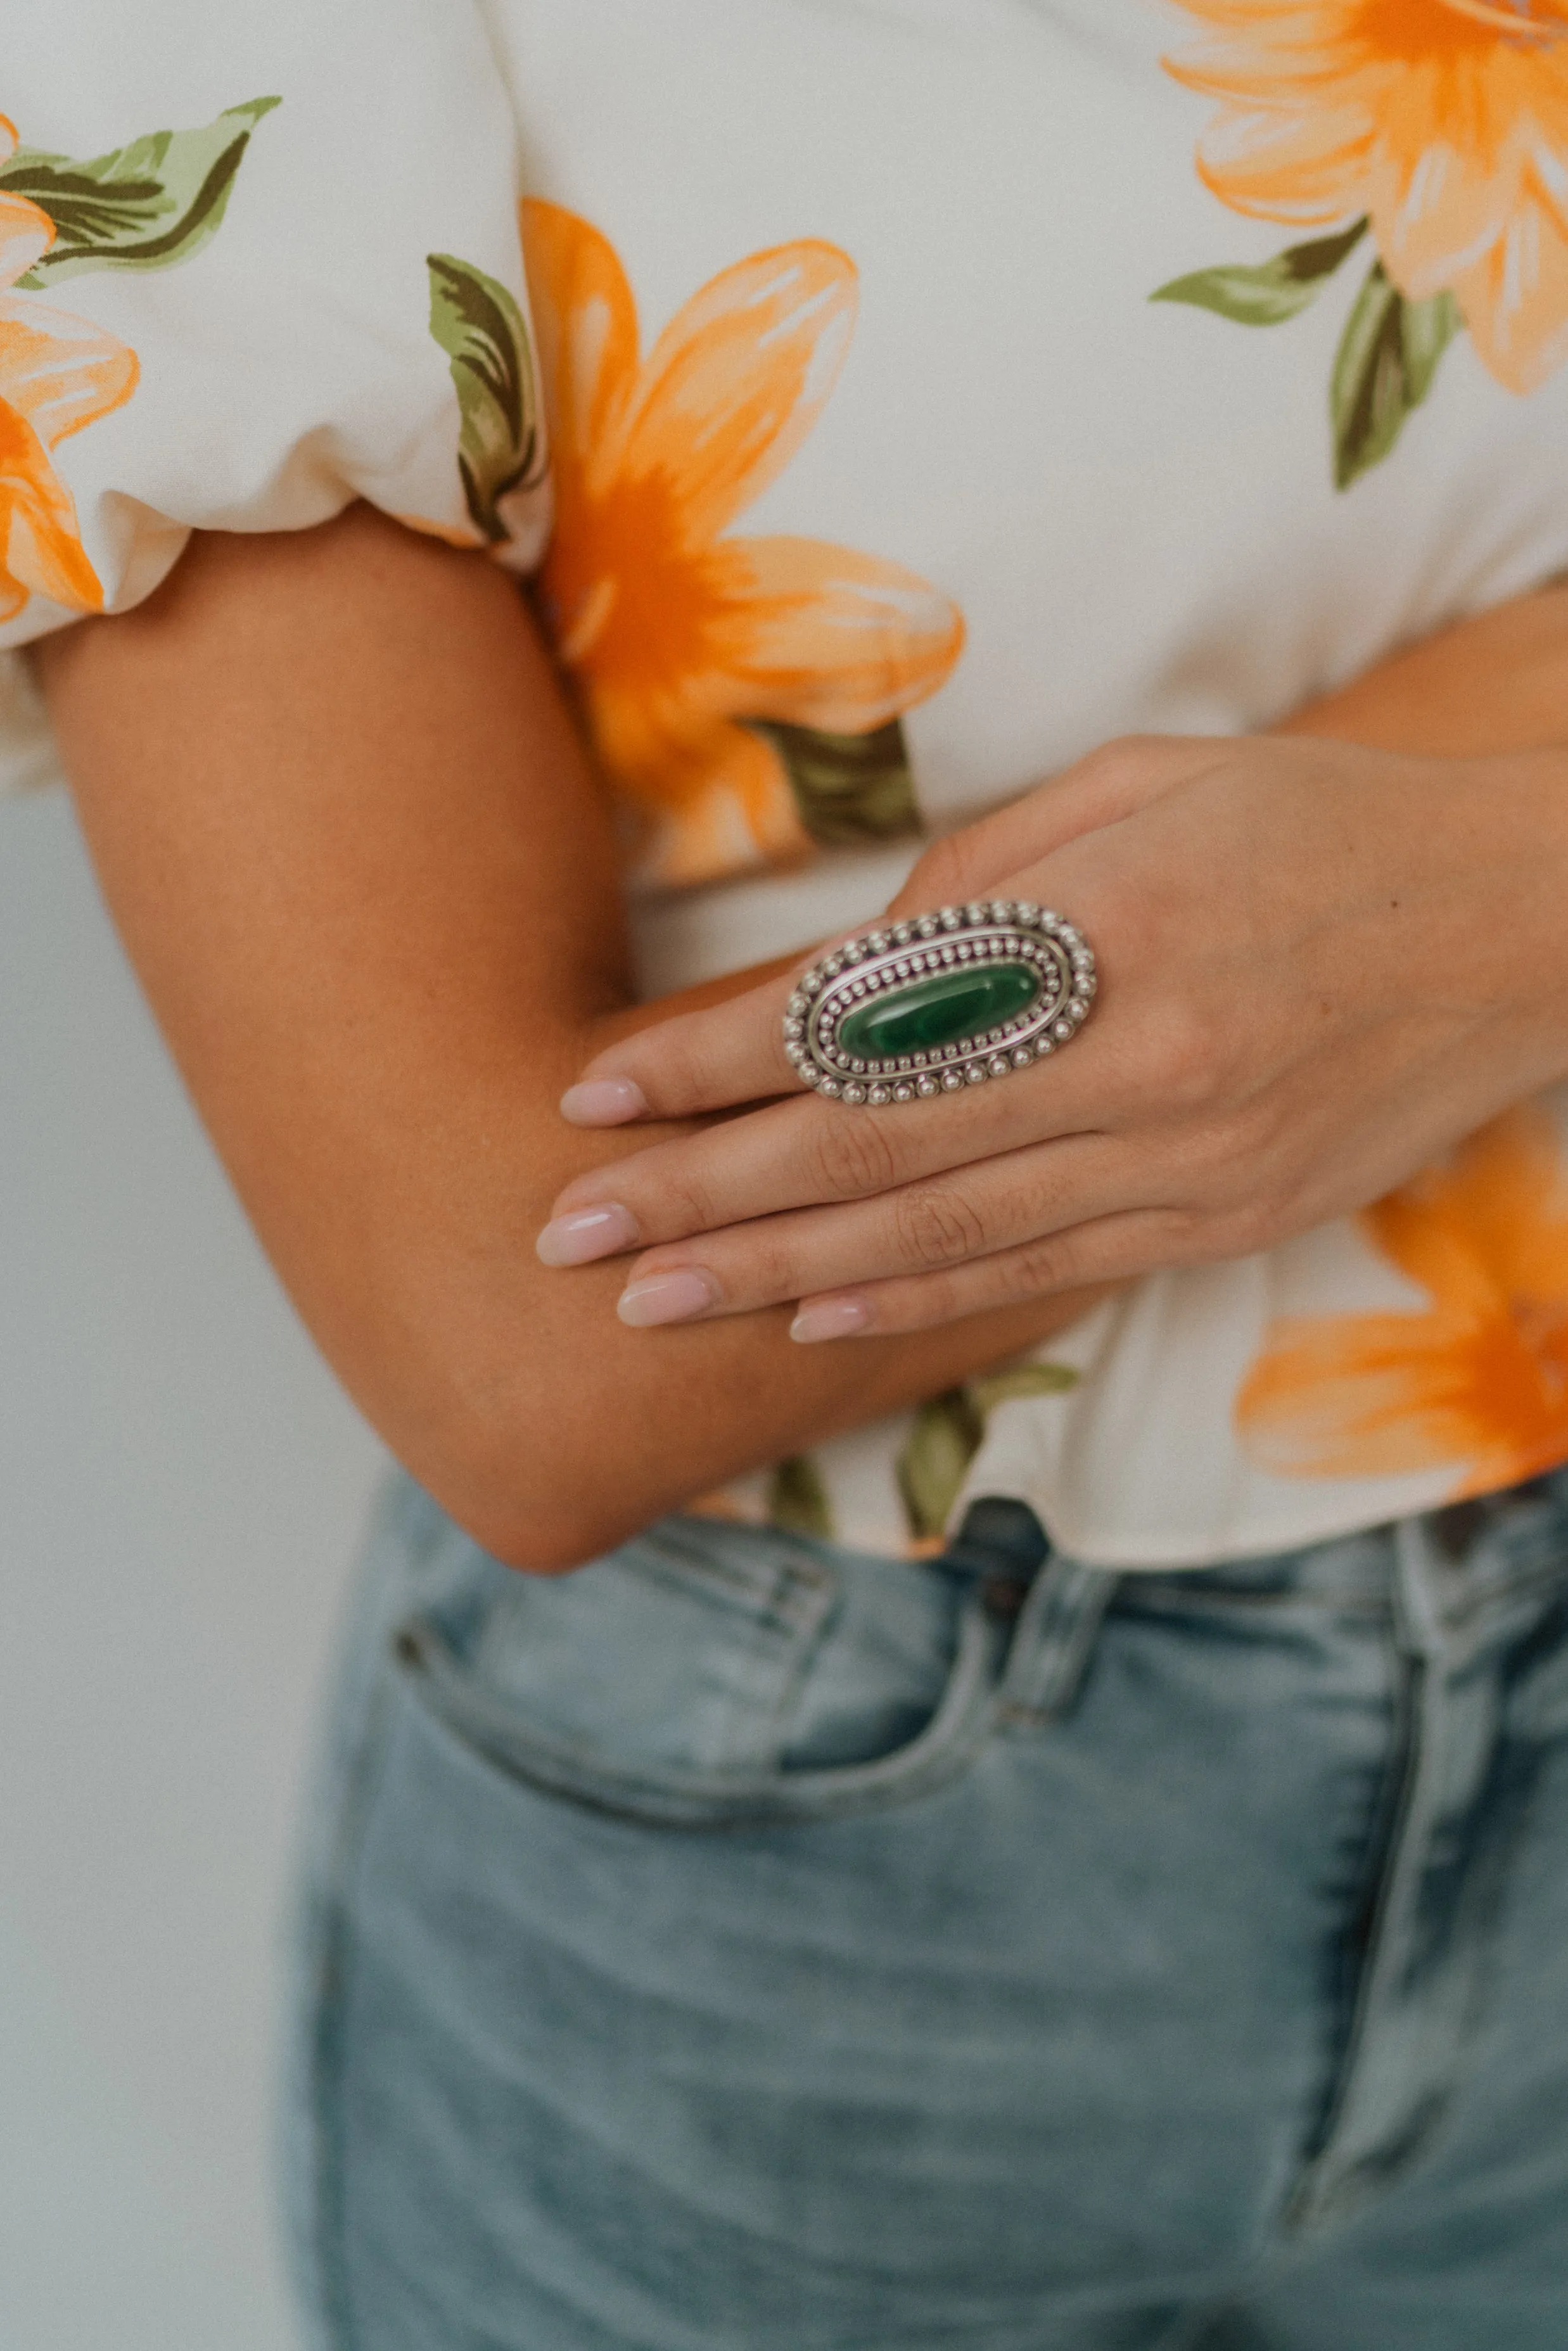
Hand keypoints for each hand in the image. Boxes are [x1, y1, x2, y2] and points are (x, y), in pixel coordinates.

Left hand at [537, 733, 1567, 1337]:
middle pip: (872, 1143)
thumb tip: (843, 971)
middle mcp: (1139, 1056)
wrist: (1520, 924)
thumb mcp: (1145, 786)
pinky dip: (913, 1296)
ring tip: (649, 1301)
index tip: (597, 1097)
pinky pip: (1038, 1271)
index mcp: (1108, 921)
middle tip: (569, 1231)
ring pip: (939, 1230)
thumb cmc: (1312, 823)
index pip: (861, 1011)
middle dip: (704, 1192)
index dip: (715, 1061)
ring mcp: (1185, 1157)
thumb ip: (985, 877)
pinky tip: (809, 1315)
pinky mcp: (1223, 1218)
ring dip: (776, 1270)